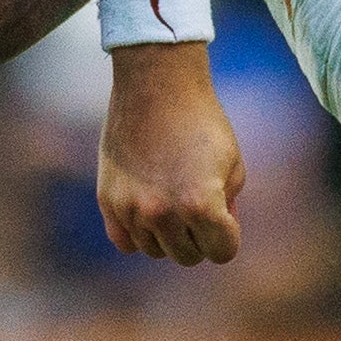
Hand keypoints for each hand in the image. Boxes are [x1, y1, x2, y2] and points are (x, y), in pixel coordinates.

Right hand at [98, 43, 245, 264]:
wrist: (156, 84)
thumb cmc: (202, 121)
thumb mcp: (233, 165)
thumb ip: (228, 206)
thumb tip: (215, 233)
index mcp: (201, 205)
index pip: (222, 252)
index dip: (228, 235)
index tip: (224, 216)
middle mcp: (163, 214)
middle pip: (188, 256)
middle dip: (199, 236)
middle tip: (197, 205)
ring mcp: (131, 209)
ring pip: (156, 250)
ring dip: (168, 234)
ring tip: (172, 198)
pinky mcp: (107, 200)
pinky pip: (125, 241)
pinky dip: (138, 233)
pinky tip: (147, 210)